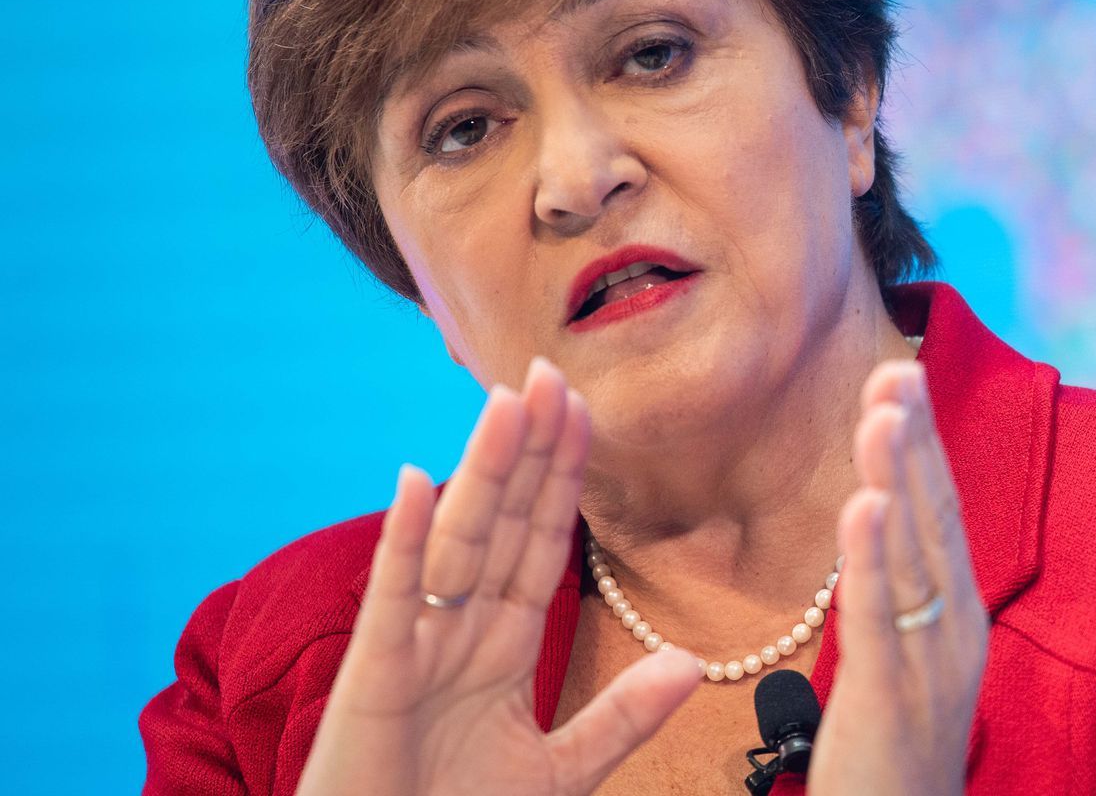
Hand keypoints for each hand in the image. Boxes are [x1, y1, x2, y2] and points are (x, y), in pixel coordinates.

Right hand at [295, 357, 703, 795]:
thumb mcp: (559, 772)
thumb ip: (621, 717)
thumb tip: (689, 661)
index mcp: (503, 648)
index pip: (542, 544)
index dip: (563, 478)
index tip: (585, 410)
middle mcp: (459, 633)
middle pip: (502, 523)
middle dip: (528, 452)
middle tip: (550, 371)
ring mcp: (415, 649)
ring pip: (457, 542)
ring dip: (483, 472)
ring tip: (505, 401)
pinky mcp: (374, 679)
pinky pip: (393, 599)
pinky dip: (404, 541)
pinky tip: (417, 480)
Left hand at [808, 360, 990, 795]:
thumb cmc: (894, 762)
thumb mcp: (903, 663)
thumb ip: (898, 597)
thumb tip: (882, 525)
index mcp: (956, 616)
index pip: (939, 511)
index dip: (922, 442)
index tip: (898, 375)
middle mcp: (956, 629)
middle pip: (934, 516)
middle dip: (914, 439)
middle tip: (893, 365)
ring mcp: (932, 665)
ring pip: (914, 555)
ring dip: (898, 475)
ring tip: (880, 410)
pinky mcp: (895, 702)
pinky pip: (883, 619)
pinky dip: (874, 558)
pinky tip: (863, 505)